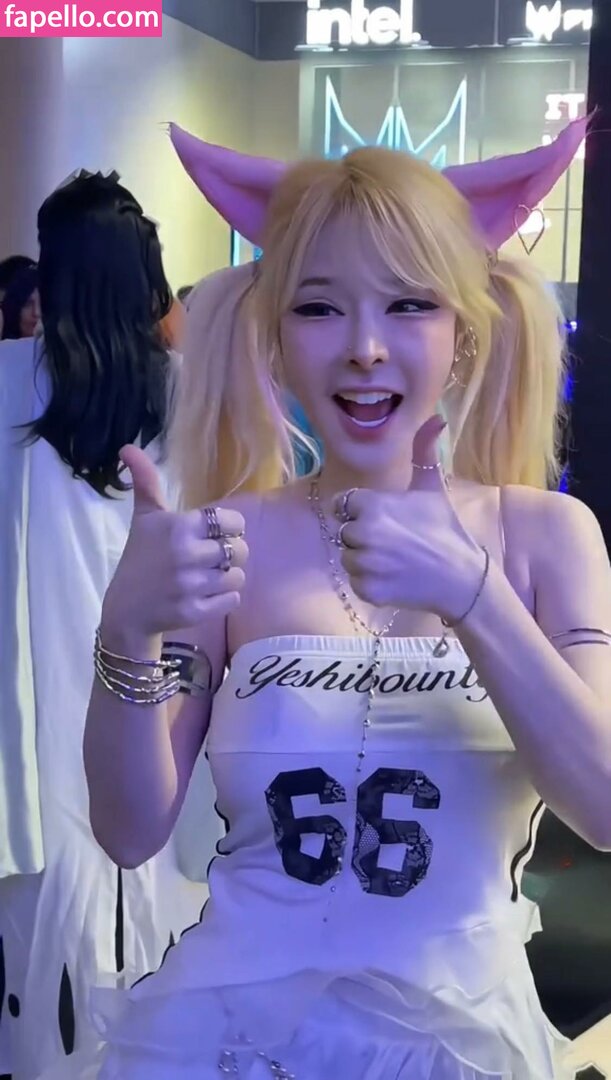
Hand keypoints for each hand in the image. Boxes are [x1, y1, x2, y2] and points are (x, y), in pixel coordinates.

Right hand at [101, 445, 247, 643]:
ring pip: (238, 576)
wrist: (126, 611)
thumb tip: (128, 447)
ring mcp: (192, 586)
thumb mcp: (144, 519)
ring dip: (228, 577)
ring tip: (208, 577)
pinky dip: (225, 598)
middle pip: (240, 549)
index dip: (231, 527)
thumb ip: (146, 482)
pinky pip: (233, 600)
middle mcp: (187, 555)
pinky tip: (207, 595)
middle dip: (231, 553)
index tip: (217, 533)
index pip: (232, 521)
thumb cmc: (139, 559)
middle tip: (212, 557)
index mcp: (179, 527)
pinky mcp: (196, 612)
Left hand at [335, 416, 483, 619]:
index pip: (344, 504)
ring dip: (365, 560)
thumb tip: (435, 417)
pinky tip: (395, 578)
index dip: (361, 510)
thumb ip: (424, 452)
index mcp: (373, 504)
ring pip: (348, 558)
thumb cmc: (445, 530)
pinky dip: (371, 583)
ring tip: (395, 559)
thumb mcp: (432, 489)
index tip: (383, 518)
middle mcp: (363, 533)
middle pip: (344, 532)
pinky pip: (357, 582)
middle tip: (394, 541)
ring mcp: (365, 564)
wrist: (462, 578)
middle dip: (363, 536)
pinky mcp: (368, 590)